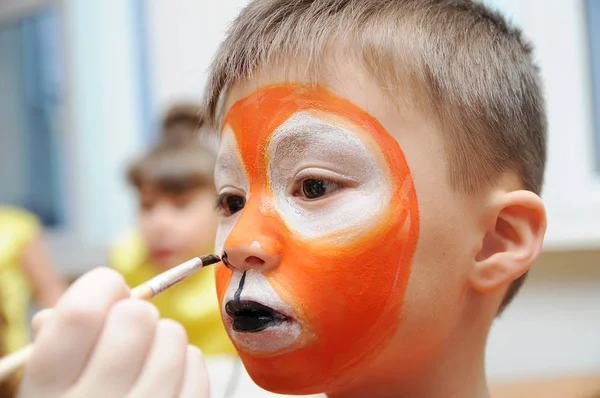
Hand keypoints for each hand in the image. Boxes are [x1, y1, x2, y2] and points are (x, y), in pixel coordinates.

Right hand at [18, 267, 209, 397]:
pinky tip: (168, 377)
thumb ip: (57, 341)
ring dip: (164, 337)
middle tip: (129, 329)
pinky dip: (186, 362)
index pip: (81, 313)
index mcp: (48, 389)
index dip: (102, 286)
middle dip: (136, 313)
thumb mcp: (46, 386)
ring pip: (174, 337)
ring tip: (148, 358)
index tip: (111, 289)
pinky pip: (197, 365)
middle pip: (137, 319)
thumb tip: (93, 298)